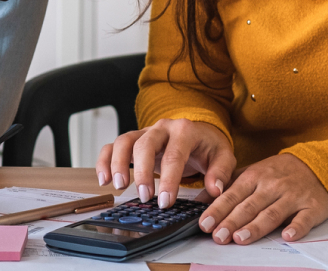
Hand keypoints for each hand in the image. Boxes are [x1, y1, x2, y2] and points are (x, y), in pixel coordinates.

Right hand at [95, 118, 235, 208]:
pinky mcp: (133, 140)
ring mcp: (145, 132)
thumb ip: (220, 172)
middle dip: (143, 173)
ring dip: (118, 164)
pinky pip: (112, 145)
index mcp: (185, 130)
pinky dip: (104, 160)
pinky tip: (104, 180)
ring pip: (124, 141)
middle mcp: (162, 128)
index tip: (166, 201)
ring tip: (120, 187)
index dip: (169, 179)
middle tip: (145, 197)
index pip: (174, 154)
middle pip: (145, 144)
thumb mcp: (223, 156)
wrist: (199, 132)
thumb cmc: (208, 146)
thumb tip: (214, 189)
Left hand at [198, 153, 327, 244]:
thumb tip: (199, 200)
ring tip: (240, 238)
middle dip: (232, 222)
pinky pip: (304, 219)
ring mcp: (293, 196)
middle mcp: (272, 186)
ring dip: (256, 227)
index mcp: (255, 177)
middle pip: (249, 206)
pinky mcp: (312, 206)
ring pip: (272, 213)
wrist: (317, 164)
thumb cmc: (278, 173)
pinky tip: (287, 236)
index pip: (232, 195)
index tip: (204, 223)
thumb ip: (227, 186)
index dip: (218, 210)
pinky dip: (296, 227)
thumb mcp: (251, 173)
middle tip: (218, 236)